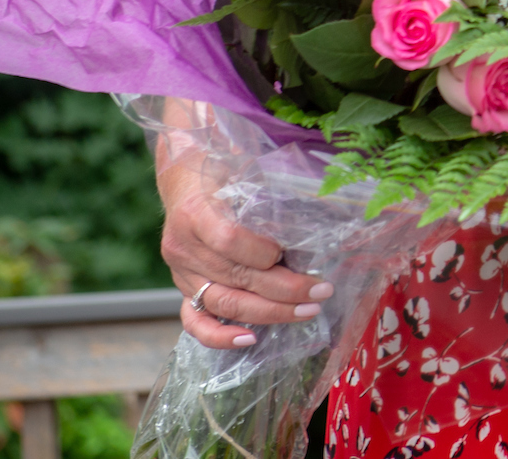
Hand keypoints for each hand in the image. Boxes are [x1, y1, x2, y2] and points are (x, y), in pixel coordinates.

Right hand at [157, 133, 331, 349]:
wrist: (184, 178)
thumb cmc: (224, 169)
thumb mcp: (244, 167)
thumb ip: (270, 189)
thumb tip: (326, 204)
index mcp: (196, 211)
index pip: (229, 240)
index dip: (262, 251)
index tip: (289, 251)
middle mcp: (184, 246)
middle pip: (236, 277)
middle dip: (285, 289)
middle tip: (321, 291)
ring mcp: (181, 272)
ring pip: (224, 302)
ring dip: (269, 312)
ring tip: (306, 311)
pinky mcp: (182, 288)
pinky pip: (194, 320)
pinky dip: (219, 335)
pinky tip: (249, 340)